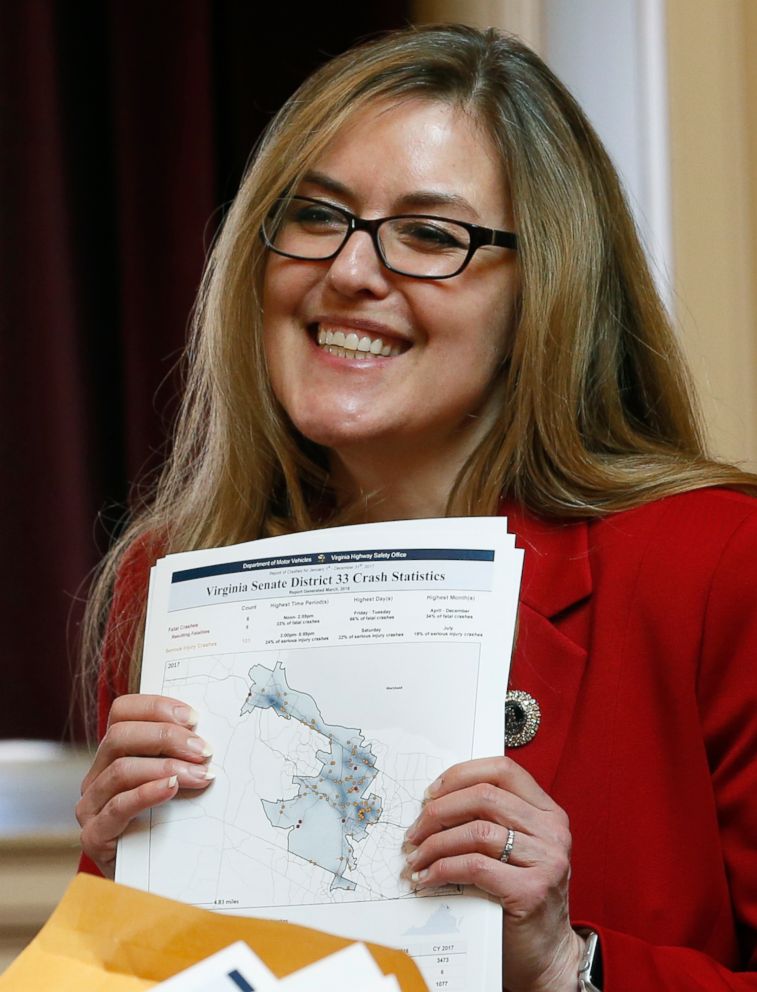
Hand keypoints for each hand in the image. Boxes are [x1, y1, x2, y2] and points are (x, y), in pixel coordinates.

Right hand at [76, 694, 213, 877]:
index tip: (194, 717)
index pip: (123, 711)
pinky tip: (172, 788)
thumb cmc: (169, 822)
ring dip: (166, 766)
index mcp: (114, 753)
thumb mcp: (176, 780)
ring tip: (200, 775)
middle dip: (167, 737)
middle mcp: (97, 775)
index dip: (157, 707)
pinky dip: (148, 793)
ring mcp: (91, 806)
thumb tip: (210, 733)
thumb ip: (182, 754)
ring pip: (120, 769)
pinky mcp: (95, 836)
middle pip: (120, 736)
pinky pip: (118, 806)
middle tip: (204, 750)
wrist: (152, 880)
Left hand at [404, 756, 584, 991]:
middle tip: (415, 830)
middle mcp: (552, 831)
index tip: (431, 793)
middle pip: (484, 797)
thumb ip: (491, 820)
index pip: (503, 771)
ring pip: (476, 832)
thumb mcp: (515, 849)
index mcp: (548, 813)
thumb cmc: (522, 896)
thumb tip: (433, 802)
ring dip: (435, 843)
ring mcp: (546, 860)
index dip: (461, 775)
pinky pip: (475, 866)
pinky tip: (428, 878)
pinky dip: (443, 869)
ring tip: (415, 857)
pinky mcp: (531, 891)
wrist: (547, 953)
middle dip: (439, 811)